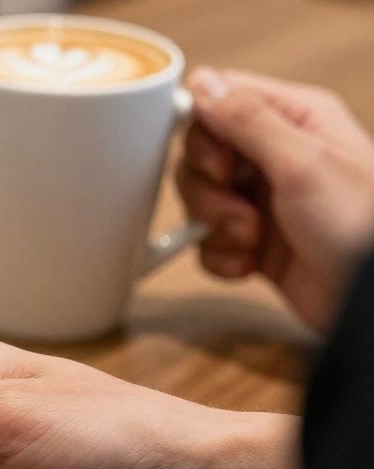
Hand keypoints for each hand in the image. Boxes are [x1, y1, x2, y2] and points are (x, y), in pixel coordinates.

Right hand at [178, 67, 373, 330]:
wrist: (368, 297)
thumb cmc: (360, 225)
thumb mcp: (301, 162)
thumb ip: (246, 120)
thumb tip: (201, 83)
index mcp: (294, 119)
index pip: (219, 100)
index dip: (203, 132)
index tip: (218, 163)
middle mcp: (275, 154)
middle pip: (201, 155)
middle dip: (208, 188)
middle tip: (239, 206)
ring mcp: (262, 198)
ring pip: (199, 199)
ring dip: (215, 225)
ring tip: (252, 238)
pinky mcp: (252, 240)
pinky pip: (207, 241)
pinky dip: (221, 255)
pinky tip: (249, 262)